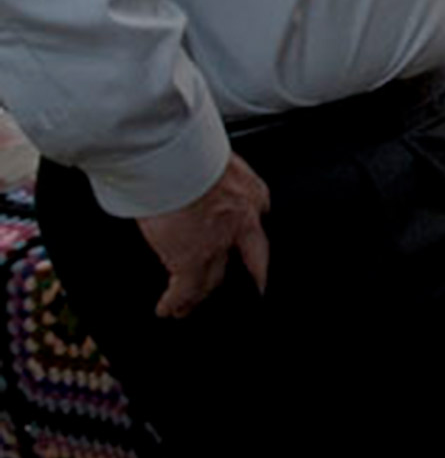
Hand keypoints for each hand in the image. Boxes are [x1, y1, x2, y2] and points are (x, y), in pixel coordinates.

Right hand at [136, 153, 271, 317]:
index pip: (261, 226)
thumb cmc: (189, 149)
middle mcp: (244, 223)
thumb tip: (201, 177)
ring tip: (189, 306)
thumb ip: (219, 176)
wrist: (174, 157)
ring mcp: (218, 243)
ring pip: (213, 278)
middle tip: (247, 292)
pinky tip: (169, 309)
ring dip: (199, 294)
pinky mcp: (191, 258)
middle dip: (246, 278)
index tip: (250, 255)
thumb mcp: (219, 159)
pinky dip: (176, 301)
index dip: (253, 243)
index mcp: (253, 194)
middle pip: (249, 260)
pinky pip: (185, 289)